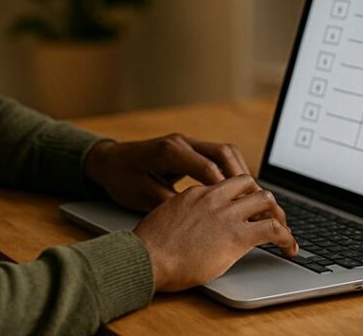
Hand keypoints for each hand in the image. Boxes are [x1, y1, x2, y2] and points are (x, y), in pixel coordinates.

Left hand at [83, 133, 258, 211]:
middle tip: (255, 203)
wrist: (108, 162)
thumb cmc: (122, 179)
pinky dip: (230, 170)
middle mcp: (182, 142)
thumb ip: (171, 204)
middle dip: (242, 178)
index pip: (207, 167)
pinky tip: (237, 190)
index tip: (241, 208)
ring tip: (252, 197)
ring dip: (240, 172)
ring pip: (224, 151)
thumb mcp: (142, 196)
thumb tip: (198, 220)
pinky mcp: (189, 148)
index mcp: (170, 151)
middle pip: (223, 153)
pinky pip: (217, 155)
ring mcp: (187, 142)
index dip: (226, 188)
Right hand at [132, 175, 297, 290]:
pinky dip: (286, 237)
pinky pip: (273, 229)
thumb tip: (190, 226)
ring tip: (283, 232)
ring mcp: (226, 214)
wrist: (147, 257)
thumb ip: (183, 215)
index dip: (241, 197)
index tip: (247, 210)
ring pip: (266, 200)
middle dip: (263, 200)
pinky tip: (289, 247)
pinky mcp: (237, 235)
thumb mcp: (166, 218)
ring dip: (279, 216)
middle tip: (270, 218)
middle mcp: (214, 197)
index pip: (228, 185)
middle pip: (250, 184)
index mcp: (196, 193)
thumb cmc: (149, 246)